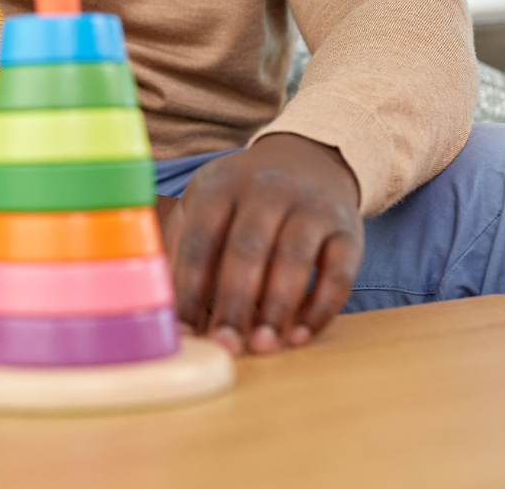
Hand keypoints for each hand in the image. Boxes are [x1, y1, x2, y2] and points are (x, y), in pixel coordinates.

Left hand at [163, 133, 363, 354]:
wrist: (309, 159)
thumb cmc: (242, 197)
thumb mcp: (205, 202)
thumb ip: (180, 244)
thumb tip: (158, 301)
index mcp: (219, 186)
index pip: (199, 240)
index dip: (189, 288)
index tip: (183, 331)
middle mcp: (265, 190)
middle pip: (246, 249)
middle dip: (234, 302)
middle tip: (225, 346)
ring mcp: (309, 206)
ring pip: (293, 258)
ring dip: (277, 308)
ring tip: (263, 346)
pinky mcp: (346, 228)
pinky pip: (337, 272)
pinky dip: (320, 307)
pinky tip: (301, 336)